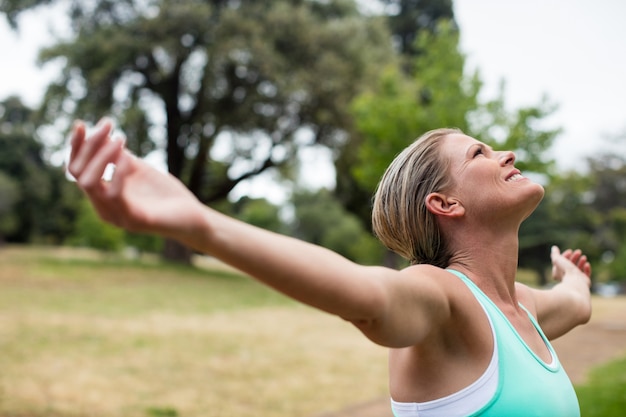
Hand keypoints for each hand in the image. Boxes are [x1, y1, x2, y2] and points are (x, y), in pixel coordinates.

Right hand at [67, 118, 204, 240]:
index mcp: (102, 196)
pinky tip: (129, 158)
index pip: (76, 171)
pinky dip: (118, 173)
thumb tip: (103, 135)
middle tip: (108, 125)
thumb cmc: (164, 194)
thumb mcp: (138, 169)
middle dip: (90, 145)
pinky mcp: (134, 221)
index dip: (75, 147)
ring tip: (120, 138)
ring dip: (102, 156)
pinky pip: (115, 195)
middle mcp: (104, 208)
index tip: (81, 123)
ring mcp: (117, 217)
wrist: (193, 217)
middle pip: (78, 174)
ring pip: (90, 183)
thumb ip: (119, 156)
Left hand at [550, 246, 590, 286]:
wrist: (575, 284)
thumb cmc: (565, 272)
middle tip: (578, 251)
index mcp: (559, 274)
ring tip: (583, 256)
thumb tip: (554, 247)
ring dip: (581, 262)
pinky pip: (586, 274)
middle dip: (574, 257)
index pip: (562, 262)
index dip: (565, 255)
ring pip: (579, 269)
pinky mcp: (584, 282)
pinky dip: (587, 269)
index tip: (570, 251)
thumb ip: (555, 254)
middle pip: (571, 265)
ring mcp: (576, 280)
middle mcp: (567, 278)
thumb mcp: (557, 260)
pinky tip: (587, 264)